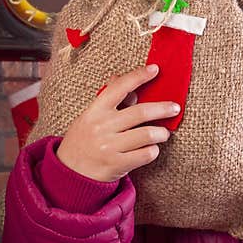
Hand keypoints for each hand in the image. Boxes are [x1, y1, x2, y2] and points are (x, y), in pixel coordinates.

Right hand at [56, 64, 181, 181]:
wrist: (68, 174)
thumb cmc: (83, 141)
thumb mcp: (89, 117)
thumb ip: (107, 100)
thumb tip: (118, 77)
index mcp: (95, 111)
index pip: (119, 88)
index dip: (138, 76)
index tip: (155, 68)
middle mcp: (102, 127)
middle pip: (141, 112)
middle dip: (163, 109)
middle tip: (175, 108)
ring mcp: (109, 147)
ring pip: (147, 134)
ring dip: (161, 133)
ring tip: (163, 133)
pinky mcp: (117, 164)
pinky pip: (146, 154)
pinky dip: (153, 150)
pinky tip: (151, 149)